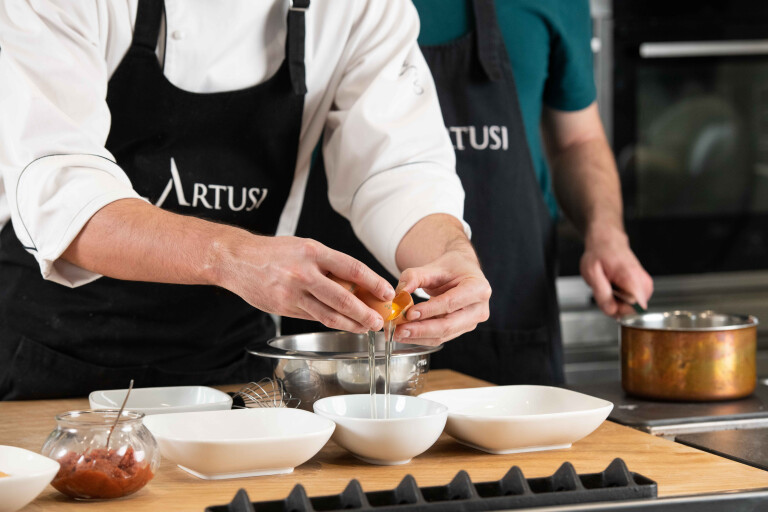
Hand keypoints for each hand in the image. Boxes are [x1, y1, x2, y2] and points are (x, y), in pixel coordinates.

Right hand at [217, 234, 394, 332]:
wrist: (237, 259)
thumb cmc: (274, 252)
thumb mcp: (304, 248)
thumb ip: (328, 265)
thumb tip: (358, 284)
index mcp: (313, 251)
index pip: (352, 268)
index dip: (373, 282)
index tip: (386, 292)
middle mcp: (304, 272)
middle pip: (344, 297)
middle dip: (365, 312)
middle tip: (379, 320)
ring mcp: (293, 292)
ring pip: (329, 314)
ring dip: (351, 323)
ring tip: (365, 328)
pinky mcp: (284, 307)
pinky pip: (313, 317)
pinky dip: (330, 322)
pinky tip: (342, 324)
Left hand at [393, 244, 490, 345]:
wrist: (462, 271)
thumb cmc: (452, 267)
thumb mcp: (433, 267)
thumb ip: (414, 277)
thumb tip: (399, 294)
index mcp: (478, 288)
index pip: (451, 302)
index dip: (429, 310)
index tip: (409, 313)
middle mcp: (479, 309)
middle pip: (448, 325)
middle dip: (421, 330)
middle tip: (399, 330)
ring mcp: (471, 322)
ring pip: (443, 335)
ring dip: (419, 336)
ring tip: (398, 333)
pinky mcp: (461, 329)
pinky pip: (440, 337)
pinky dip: (422, 337)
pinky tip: (406, 334)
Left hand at [580, 226, 652, 316]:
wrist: (608, 242)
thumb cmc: (600, 254)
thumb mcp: (591, 273)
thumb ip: (601, 293)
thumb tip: (611, 310)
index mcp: (632, 278)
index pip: (635, 308)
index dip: (618, 310)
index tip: (608, 300)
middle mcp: (643, 283)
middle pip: (632, 310)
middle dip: (615, 306)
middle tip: (605, 290)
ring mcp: (646, 286)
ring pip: (632, 308)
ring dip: (617, 302)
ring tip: (609, 286)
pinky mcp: (644, 287)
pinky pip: (632, 303)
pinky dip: (620, 298)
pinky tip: (614, 287)